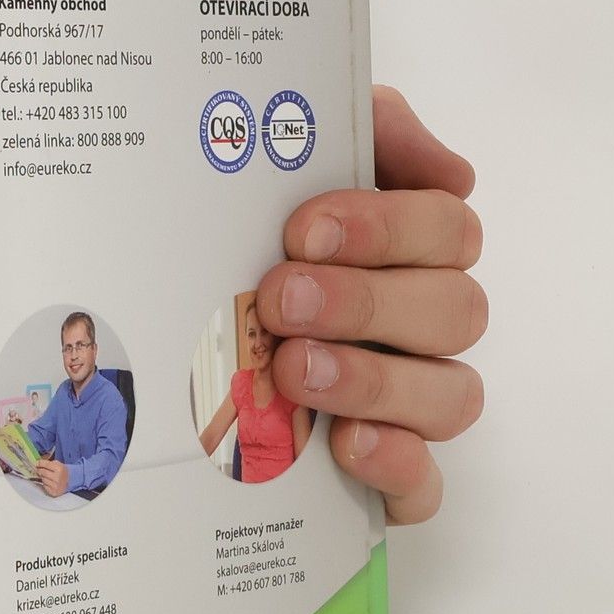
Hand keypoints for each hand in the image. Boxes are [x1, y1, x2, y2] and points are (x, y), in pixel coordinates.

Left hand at [36, 458, 69, 497]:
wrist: (70, 482)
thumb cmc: (62, 472)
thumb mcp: (59, 464)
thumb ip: (49, 463)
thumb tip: (38, 463)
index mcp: (60, 468)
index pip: (46, 464)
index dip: (39, 463)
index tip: (37, 463)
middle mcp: (57, 477)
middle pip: (42, 472)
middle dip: (40, 470)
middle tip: (39, 469)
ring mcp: (55, 485)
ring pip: (43, 479)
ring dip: (43, 477)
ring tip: (47, 476)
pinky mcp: (53, 492)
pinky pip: (44, 486)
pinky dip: (45, 483)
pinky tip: (49, 482)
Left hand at [258, 86, 484, 524]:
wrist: (157, 345)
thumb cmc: (244, 242)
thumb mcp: (284, 158)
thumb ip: (362, 127)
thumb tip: (447, 166)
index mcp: (411, 250)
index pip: (447, 229)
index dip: (384, 227)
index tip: (302, 230)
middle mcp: (423, 326)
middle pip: (456, 310)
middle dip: (365, 302)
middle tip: (279, 300)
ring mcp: (412, 405)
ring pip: (451, 396)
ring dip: (374, 379)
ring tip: (293, 371)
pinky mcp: (386, 477)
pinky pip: (425, 486)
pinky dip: (397, 466)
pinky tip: (346, 443)